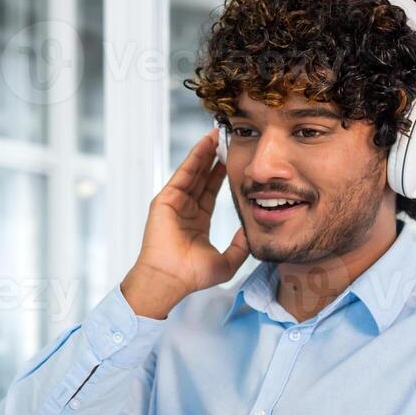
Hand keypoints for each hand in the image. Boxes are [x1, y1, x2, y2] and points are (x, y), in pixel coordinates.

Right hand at [121, 130, 247, 318]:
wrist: (171, 280)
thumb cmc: (192, 276)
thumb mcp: (226, 261)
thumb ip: (240, 246)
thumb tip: (250, 231)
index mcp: (196, 222)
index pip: (211, 191)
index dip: (221, 175)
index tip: (233, 161)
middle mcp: (185, 209)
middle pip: (201, 177)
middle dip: (213, 158)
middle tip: (226, 140)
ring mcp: (174, 203)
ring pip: (192, 172)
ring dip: (205, 153)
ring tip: (217, 134)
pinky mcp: (165, 200)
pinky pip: (183, 174)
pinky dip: (194, 158)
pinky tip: (205, 144)